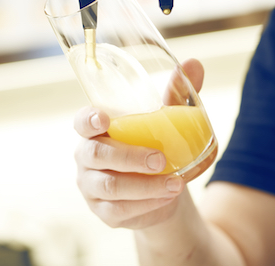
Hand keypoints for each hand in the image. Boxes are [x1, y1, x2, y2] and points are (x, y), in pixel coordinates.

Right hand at [73, 58, 204, 228]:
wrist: (160, 193)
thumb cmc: (155, 147)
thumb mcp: (166, 121)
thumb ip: (175, 93)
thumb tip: (192, 63)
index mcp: (96, 129)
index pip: (82, 122)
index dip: (88, 120)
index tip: (104, 118)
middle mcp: (86, 156)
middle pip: (96, 155)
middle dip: (128, 156)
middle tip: (160, 158)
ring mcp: (91, 185)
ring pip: (110, 186)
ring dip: (144, 185)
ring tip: (176, 184)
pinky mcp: (103, 211)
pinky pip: (119, 210)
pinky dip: (145, 204)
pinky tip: (166, 197)